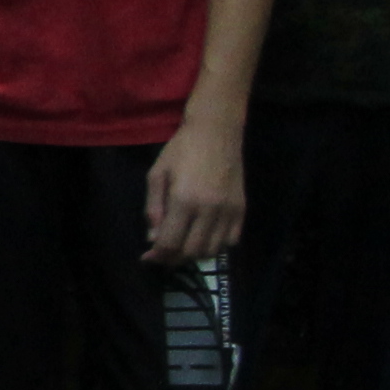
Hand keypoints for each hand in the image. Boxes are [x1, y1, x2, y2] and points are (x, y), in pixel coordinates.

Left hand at [144, 113, 247, 266]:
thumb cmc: (181, 149)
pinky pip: (231, 241)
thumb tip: (153, 239)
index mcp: (184, 200)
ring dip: (194, 254)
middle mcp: (209, 210)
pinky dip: (216, 245)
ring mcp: (228, 211)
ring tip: (182, 245)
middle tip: (163, 253)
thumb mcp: (157, 174)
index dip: (157, 256)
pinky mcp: (241, 209)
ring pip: (212, 250)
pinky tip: (204, 236)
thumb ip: (153, 208)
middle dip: (173, 258)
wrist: (216, 131)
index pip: (170, 243)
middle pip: (191, 251)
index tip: (147, 258)